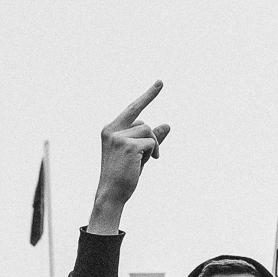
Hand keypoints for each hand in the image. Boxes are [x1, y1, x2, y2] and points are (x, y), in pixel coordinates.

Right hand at [89, 82, 170, 234]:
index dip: (148, 96)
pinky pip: (151, 142)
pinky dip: (153, 152)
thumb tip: (167, 124)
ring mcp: (119, 137)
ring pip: (149, 131)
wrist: (111, 194)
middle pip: (144, 123)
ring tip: (143, 162)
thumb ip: (151, 138)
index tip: (160, 82)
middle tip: (152, 156)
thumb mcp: (138, 154)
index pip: (133, 109)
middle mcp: (112, 130)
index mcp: (110, 130)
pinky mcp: (128, 145)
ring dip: (152, 147)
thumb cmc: (123, 176)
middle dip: (152, 139)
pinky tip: (142, 164)